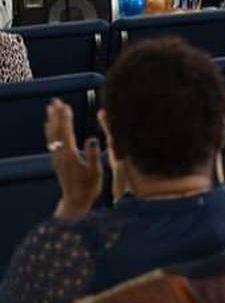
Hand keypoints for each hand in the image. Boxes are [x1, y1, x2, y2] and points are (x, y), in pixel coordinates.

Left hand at [47, 99, 102, 219]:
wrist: (75, 202)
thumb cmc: (89, 187)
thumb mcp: (96, 172)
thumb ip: (94, 156)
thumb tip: (92, 139)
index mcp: (71, 156)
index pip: (67, 133)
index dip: (66, 119)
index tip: (65, 106)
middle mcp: (61, 155)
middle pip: (56, 131)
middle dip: (56, 115)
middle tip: (55, 101)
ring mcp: (57, 158)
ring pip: (51, 135)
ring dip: (51, 120)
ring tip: (51, 108)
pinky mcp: (57, 160)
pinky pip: (51, 141)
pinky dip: (50, 130)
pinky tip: (50, 125)